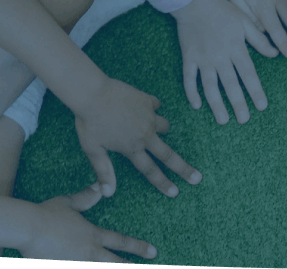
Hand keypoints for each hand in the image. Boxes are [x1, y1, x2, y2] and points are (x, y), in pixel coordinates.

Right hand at [20, 185, 158, 262]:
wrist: (28, 228)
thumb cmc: (46, 213)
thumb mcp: (68, 202)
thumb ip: (86, 197)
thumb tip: (100, 187)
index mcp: (92, 235)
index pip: (121, 242)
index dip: (138, 247)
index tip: (153, 252)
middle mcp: (90, 252)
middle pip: (115, 263)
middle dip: (131, 268)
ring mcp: (78, 263)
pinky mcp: (64, 268)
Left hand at [74, 77, 201, 197]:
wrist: (93, 93)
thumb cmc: (89, 122)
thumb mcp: (93, 150)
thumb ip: (103, 171)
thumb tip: (107, 194)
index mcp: (131, 148)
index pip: (150, 171)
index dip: (163, 183)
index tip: (175, 193)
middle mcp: (145, 134)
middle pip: (168, 155)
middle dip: (184, 168)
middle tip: (197, 178)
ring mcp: (148, 117)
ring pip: (164, 126)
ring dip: (162, 130)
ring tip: (155, 129)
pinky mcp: (147, 100)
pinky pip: (155, 105)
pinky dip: (152, 107)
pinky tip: (144, 106)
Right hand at [172, 0, 277, 124]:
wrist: (194, 0)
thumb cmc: (222, 10)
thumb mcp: (245, 21)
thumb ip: (259, 40)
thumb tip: (275, 54)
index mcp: (236, 48)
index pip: (248, 74)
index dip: (255, 91)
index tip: (262, 106)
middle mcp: (220, 56)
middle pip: (230, 85)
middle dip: (238, 104)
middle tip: (244, 120)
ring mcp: (203, 58)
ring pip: (210, 86)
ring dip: (216, 104)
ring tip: (223, 120)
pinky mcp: (188, 57)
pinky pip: (189, 78)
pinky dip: (191, 92)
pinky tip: (196, 105)